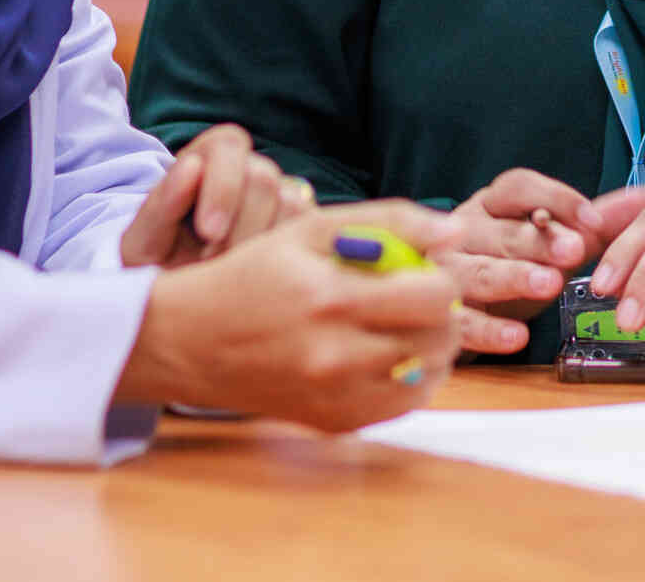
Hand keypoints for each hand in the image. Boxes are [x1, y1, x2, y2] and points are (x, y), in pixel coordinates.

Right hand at [115, 202, 460, 432]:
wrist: (190, 342)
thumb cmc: (253, 275)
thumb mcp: (309, 229)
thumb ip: (387, 221)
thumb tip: (454, 232)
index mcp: (332, 298)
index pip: (434, 296)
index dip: (443, 278)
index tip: (426, 269)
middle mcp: (336, 356)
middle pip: (439, 339)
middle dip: (444, 313)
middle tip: (422, 298)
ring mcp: (336, 397)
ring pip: (429, 375)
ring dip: (433, 347)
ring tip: (407, 324)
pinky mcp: (334, 423)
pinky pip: (402, 406)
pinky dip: (410, 380)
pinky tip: (390, 355)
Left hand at [119, 123, 318, 267]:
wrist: (175, 302)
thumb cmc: (153, 266)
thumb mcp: (142, 245)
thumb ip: (162, 205)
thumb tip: (192, 167)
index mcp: (207, 157)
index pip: (228, 146)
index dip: (223, 187)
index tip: (208, 231)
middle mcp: (249, 168)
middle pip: (264, 178)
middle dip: (239, 229)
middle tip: (213, 265)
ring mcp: (280, 196)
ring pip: (291, 206)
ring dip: (261, 247)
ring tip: (230, 277)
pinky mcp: (302, 227)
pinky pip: (309, 233)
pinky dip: (285, 259)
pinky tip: (257, 281)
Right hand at [435, 168, 600, 355]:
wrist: (449, 303)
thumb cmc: (506, 263)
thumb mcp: (550, 242)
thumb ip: (592, 223)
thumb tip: (643, 198)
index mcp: (492, 205)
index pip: (519, 187)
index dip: (556, 200)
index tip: (593, 218)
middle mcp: (464, 232)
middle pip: (501, 230)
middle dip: (539, 240)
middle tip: (575, 250)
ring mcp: (448, 273)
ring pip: (478, 272)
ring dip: (513, 277)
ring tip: (549, 285)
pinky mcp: (443, 316)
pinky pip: (464, 322)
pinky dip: (489, 331)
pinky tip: (516, 337)